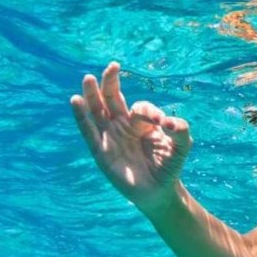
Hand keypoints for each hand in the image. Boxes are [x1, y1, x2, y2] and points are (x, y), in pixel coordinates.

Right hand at [70, 62, 191, 211]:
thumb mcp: (182, 146)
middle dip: (111, 82)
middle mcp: (123, 125)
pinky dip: (81, 117)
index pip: (139, 107)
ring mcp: (110, 137)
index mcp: (141, 122)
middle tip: (113, 66)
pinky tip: (75, 101)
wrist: (159, 191)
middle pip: (112, 98)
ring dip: (92, 95)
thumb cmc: (169, 166)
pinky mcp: (101, 152)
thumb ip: (181, 130)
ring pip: (97, 111)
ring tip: (88, 78)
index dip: (148, 111)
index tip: (161, 123)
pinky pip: (88, 131)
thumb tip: (169, 121)